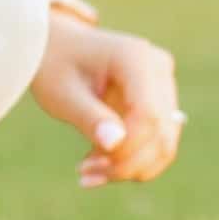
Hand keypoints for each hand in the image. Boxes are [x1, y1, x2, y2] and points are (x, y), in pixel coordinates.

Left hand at [31, 12, 185, 186]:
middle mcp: (159, 69)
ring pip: (165, 143)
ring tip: (90, 171)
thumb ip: (89, 117)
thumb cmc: (53, 64)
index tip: (90, 163)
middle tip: (86, 173)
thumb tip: (114, 145)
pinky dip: (133, 161)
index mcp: (136, 58)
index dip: (127, 147)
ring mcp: (165, 85)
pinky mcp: (161, 102)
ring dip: (131, 167)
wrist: (57, 46)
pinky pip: (158, 142)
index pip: (148, 114)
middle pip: (161, 132)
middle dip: (127, 163)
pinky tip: (100, 164)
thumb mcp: (62, 93)